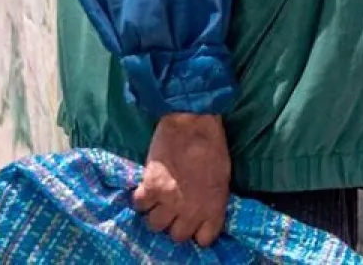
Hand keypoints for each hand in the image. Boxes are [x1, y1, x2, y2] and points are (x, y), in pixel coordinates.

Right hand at [132, 113, 230, 245]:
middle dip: (175, 223)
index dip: (198, 231)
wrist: (192, 122)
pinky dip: (141, 199)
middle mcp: (191, 210)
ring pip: (155, 225)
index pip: (204, 239)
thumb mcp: (223, 177)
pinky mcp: (150, 188)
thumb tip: (204, 211)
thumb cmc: (213, 146)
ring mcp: (169, 201)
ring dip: (156, 214)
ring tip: (158, 201)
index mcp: (213, 207)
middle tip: (174, 210)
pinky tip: (146, 188)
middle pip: (177, 236)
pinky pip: (139, 206)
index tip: (194, 222)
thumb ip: (213, 200)